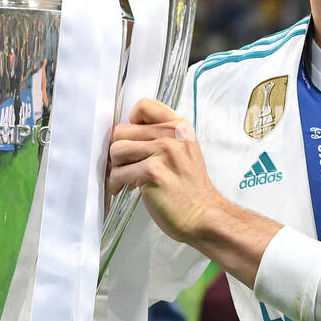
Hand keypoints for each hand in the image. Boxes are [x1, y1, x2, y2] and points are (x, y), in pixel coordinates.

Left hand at [107, 98, 224, 244]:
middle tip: (125, 166)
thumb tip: (125, 134)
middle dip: (119, 152)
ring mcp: (163, 152)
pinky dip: (117, 183)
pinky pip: (118, 172)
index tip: (134, 140)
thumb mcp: (184, 150)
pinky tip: (127, 189)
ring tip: (126, 178)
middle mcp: (172, 135)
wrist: (204, 215)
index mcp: (179, 126)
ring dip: (116, 168)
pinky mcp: (152, 172)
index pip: (143, 106)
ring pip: (116, 150)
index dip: (131, 122)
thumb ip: (162, 136)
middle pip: (122, 130)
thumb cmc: (190, 188)